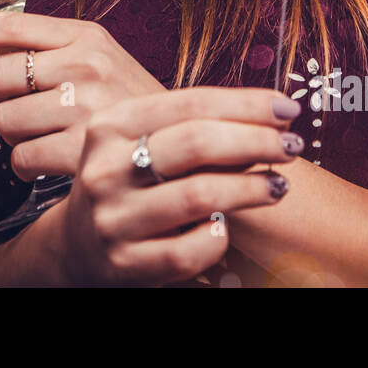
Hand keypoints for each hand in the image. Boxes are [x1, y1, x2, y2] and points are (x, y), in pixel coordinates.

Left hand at [0, 13, 165, 179]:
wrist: (181, 147)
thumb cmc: (129, 104)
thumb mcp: (100, 59)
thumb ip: (50, 49)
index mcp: (86, 36)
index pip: (11, 24)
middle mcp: (86, 65)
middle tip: (20, 109)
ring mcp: (86, 106)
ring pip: (4, 121)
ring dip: (13, 137)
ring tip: (43, 136)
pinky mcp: (83, 150)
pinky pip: (21, 158)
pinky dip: (26, 165)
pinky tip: (49, 160)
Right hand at [54, 87, 303, 285]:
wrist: (75, 243)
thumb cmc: (129, 181)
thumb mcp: (140, 143)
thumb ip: (192, 126)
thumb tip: (272, 114)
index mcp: (110, 125)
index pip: (190, 103)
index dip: (246, 104)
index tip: (288, 109)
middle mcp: (106, 168)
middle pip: (197, 143)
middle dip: (256, 141)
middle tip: (292, 146)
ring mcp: (113, 218)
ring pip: (200, 196)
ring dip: (251, 189)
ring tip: (278, 185)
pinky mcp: (123, 263)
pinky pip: (190, 250)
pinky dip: (219, 237)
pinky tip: (227, 228)